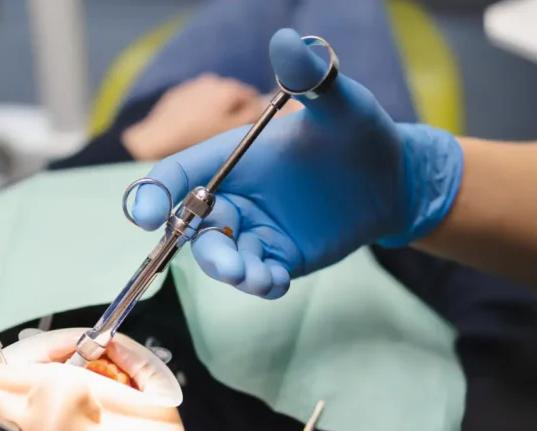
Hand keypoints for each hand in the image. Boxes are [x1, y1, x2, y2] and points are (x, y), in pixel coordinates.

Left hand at [121, 74, 262, 159]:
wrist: (155, 139)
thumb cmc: (196, 138)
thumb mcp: (230, 132)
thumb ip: (251, 117)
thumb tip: (262, 108)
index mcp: (228, 89)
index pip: (252, 97)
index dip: (253, 115)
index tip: (248, 132)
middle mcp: (212, 81)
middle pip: (231, 97)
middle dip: (233, 112)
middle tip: (229, 136)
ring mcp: (192, 85)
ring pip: (213, 99)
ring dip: (215, 112)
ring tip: (209, 134)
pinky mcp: (176, 95)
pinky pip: (195, 102)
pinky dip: (198, 112)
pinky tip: (192, 130)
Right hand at [130, 29, 462, 298]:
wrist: (392, 176)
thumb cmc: (357, 132)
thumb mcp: (337, 104)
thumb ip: (310, 78)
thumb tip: (290, 41)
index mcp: (233, 157)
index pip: (180, 174)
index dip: (156, 193)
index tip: (144, 215)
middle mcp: (236, 196)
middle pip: (193, 226)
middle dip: (201, 247)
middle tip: (226, 263)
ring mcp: (256, 230)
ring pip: (223, 257)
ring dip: (230, 271)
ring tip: (255, 277)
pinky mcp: (280, 256)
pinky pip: (259, 276)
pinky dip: (261, 283)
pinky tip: (276, 282)